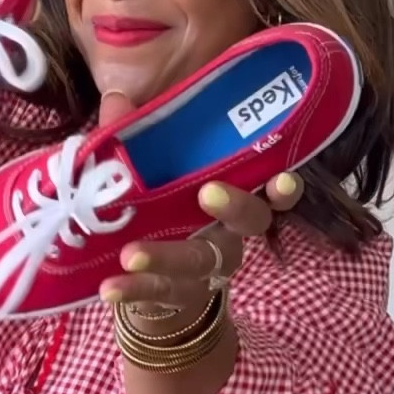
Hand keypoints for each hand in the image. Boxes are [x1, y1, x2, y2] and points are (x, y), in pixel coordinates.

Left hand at [94, 88, 303, 320]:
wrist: (154, 280)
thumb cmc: (165, 209)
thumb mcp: (152, 170)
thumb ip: (136, 138)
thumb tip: (116, 99)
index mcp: (234, 194)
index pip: (271, 186)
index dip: (284, 187)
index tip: (282, 178)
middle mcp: (231, 231)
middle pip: (251, 221)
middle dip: (236, 207)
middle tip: (208, 193)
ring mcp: (211, 266)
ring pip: (199, 262)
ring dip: (166, 257)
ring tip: (130, 255)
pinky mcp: (182, 294)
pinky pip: (162, 293)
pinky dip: (135, 290)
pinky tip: (109, 289)